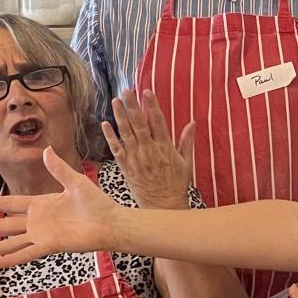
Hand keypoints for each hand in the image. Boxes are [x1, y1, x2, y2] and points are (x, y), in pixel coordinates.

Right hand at [0, 146, 117, 267]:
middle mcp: (37, 221)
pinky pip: (25, 253)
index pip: (9, 204)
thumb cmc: (97, 203)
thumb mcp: (75, 181)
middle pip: (3, 225)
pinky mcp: (50, 245)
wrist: (112, 222)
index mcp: (41, 204)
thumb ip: (58, 168)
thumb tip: (46, 150)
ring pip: (10, 242)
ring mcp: (42, 235)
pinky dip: (10, 259)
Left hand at [107, 89, 195, 210]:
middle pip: (140, 124)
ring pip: (126, 133)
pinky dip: (110, 137)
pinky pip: (116, 149)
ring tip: (115, 101)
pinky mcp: (126, 167)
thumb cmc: (176, 185)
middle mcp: (149, 151)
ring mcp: (136, 158)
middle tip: (127, 91)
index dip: (152, 105)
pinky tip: (105, 124)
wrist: (163, 207)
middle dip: (133, 106)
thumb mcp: (187, 162)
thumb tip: (192, 122)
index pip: (158, 121)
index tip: (147, 92)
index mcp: (165, 148)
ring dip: (120, 116)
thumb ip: (187, 142)